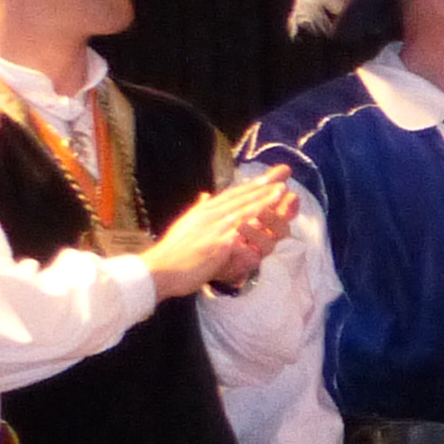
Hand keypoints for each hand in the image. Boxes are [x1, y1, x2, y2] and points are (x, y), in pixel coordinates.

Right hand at [143, 176, 296, 299]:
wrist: (160, 270)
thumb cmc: (173, 253)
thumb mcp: (187, 225)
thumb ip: (199, 210)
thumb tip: (204, 196)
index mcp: (204, 211)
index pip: (232, 194)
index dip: (252, 185)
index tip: (269, 177)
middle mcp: (209, 215)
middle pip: (241, 197)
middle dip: (263, 185)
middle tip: (283, 173)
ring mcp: (213, 228)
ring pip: (243, 210)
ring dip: (263, 199)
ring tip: (280, 191)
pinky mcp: (217, 244)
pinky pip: (239, 233)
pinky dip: (253, 224)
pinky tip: (266, 219)